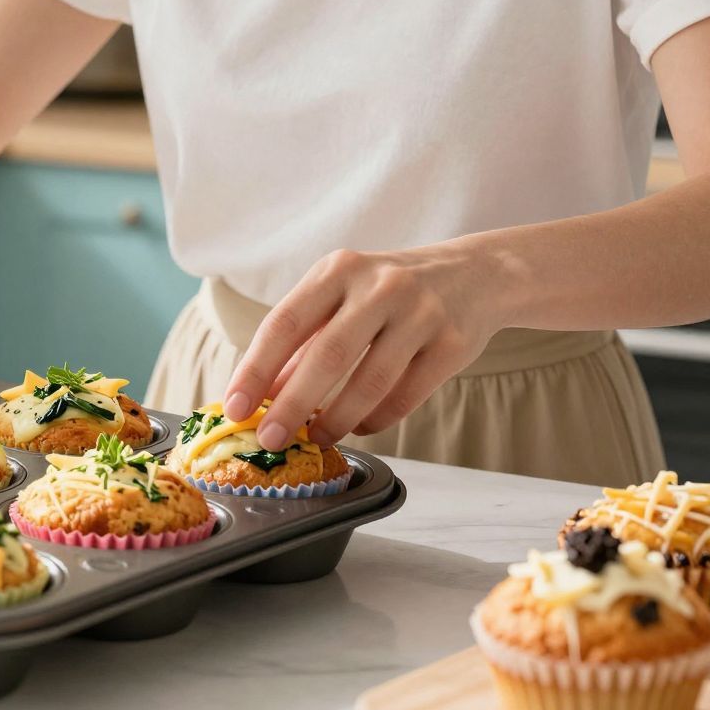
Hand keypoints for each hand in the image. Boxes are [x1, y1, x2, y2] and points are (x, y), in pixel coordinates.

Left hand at [224, 245, 507, 448]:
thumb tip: (263, 396)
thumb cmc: (389, 292)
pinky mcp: (452, 344)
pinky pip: (406, 396)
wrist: (475, 274)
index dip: (256, 369)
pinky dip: (376, 419)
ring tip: (318, 437)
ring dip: (336, 419)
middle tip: (270, 440)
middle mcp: (380, 286)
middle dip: (292, 405)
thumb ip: (304, 341)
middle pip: (327, 355)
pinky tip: (360, 427)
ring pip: (370, 382)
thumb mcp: (342, 297)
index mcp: (339, 269)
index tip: (235, 408)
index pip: (285, 323)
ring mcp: (421, 313)